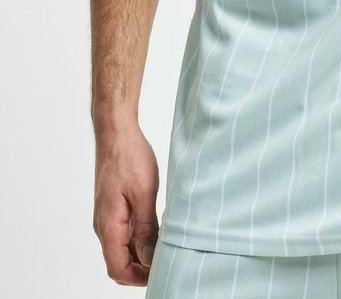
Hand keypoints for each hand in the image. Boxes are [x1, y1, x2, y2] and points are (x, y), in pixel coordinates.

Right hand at [93, 124, 159, 285]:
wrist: (116, 132)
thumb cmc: (129, 157)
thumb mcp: (143, 192)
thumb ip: (145, 228)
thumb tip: (147, 258)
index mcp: (109, 225)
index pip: (117, 269)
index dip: (139, 277)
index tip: (160, 271)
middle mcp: (104, 226)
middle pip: (119, 263)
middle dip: (141, 269)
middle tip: (167, 259)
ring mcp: (107, 217)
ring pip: (121, 249)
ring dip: (140, 254)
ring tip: (165, 245)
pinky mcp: (112, 208)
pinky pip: (123, 233)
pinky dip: (138, 239)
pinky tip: (157, 229)